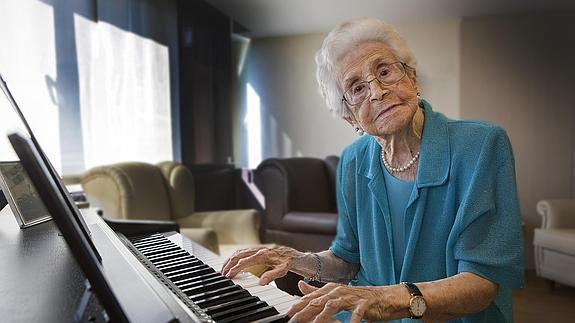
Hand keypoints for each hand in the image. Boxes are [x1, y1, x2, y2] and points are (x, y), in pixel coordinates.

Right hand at [221, 245, 304, 284]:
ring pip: (241, 251)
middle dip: (229, 263)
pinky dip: (237, 256)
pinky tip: (234, 261)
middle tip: (222, 273)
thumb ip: (271, 275)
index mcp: (264, 254)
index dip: (235, 268)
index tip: (228, 275)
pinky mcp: (259, 249)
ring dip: (231, 259)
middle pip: (239, 254)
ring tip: (225, 268)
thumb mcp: (283, 270)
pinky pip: (245, 251)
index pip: (244, 261)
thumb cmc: (290, 262)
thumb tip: (261, 282)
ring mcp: (259, 248)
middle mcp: (260, 249)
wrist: (297, 255)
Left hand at [287, 281, 407, 322]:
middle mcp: (339, 291)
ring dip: (322, 317)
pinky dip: (351, 321)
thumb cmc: (361, 298)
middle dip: (304, 312)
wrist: (386, 297)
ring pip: (333, 306)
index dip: (298, 306)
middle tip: (294, 320)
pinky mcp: (364, 304)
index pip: (310, 298)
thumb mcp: (337, 294)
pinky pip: (356, 314)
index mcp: (331, 289)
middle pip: (318, 302)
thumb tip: (300, 286)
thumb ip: (318, 291)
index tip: (287, 315)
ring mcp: (352, 297)